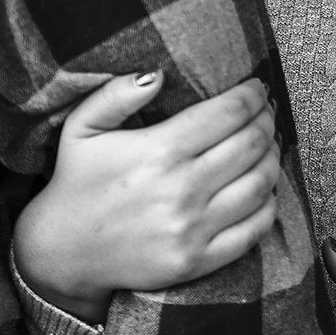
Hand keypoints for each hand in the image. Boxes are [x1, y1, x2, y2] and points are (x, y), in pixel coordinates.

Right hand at [12, 71, 281, 321]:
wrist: (62, 254)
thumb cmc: (77, 183)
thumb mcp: (81, 128)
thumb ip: (116, 93)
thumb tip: (158, 72)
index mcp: (158, 151)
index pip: (229, 113)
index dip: (252, 95)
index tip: (256, 88)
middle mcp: (181, 189)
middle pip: (252, 144)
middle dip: (267, 120)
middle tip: (265, 112)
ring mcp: (192, 229)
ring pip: (261, 183)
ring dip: (273, 158)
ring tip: (267, 145)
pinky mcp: (198, 261)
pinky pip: (255, 228)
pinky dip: (269, 203)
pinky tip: (262, 188)